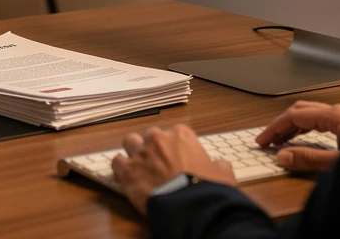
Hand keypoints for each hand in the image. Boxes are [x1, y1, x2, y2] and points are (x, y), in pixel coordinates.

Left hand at [111, 124, 235, 213]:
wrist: (190, 206)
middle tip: (160, 162)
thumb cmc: (207, 189)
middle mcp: (158, 139)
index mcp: (181, 135)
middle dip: (154, 146)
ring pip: (130, 142)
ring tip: (140, 165)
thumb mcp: (223, 174)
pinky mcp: (127, 170)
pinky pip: (116, 161)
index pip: (176, 133)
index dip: (177, 146)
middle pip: (151, 135)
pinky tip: (125, 175)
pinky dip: (120, 167)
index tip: (179, 157)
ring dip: (133, 151)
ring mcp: (140, 153)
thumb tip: (220, 164)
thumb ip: (219, 165)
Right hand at [255, 101, 339, 171]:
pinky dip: (307, 127)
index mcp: (334, 116)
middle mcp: (339, 111)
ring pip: (311, 114)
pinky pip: (322, 120)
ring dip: (293, 126)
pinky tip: (303, 137)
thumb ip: (310, 159)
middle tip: (268, 140)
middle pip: (301, 111)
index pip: (294, 116)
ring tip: (281, 140)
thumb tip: (282, 156)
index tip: (262, 141)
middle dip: (281, 125)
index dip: (274, 128)